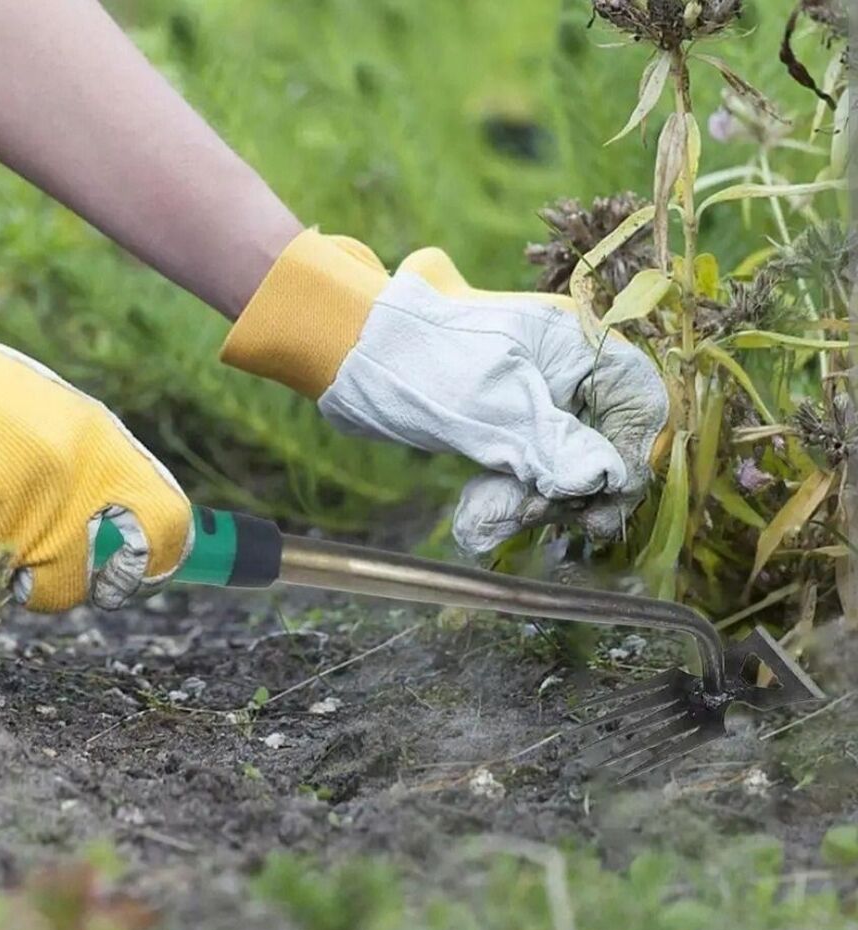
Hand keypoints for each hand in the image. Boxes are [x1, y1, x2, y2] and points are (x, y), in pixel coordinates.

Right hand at [0, 251, 191, 611]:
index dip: (156, 557)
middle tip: (32, 544)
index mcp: (100, 457)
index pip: (166, 530)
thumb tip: (141, 533)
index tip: (139, 568)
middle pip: (76, 585)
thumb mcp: (67, 420)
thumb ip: (105, 476)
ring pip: (4, 584)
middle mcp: (59, 497)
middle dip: (56, 577)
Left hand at [222, 231, 668, 553]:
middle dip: (579, 487)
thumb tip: (605, 482)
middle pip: (605, 440)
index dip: (632, 453)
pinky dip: (510, 497)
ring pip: (565, 464)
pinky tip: (481, 517)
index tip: (607, 496)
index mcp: (580, 343)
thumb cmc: (425, 362)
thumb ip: (554, 445)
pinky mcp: (506, 427)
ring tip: (501, 516)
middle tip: (553, 520)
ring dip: (539, 500)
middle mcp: (565, 369)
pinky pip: (528, 471)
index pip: (639, 401)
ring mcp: (535, 398)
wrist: (355, 350)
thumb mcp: (496, 405)